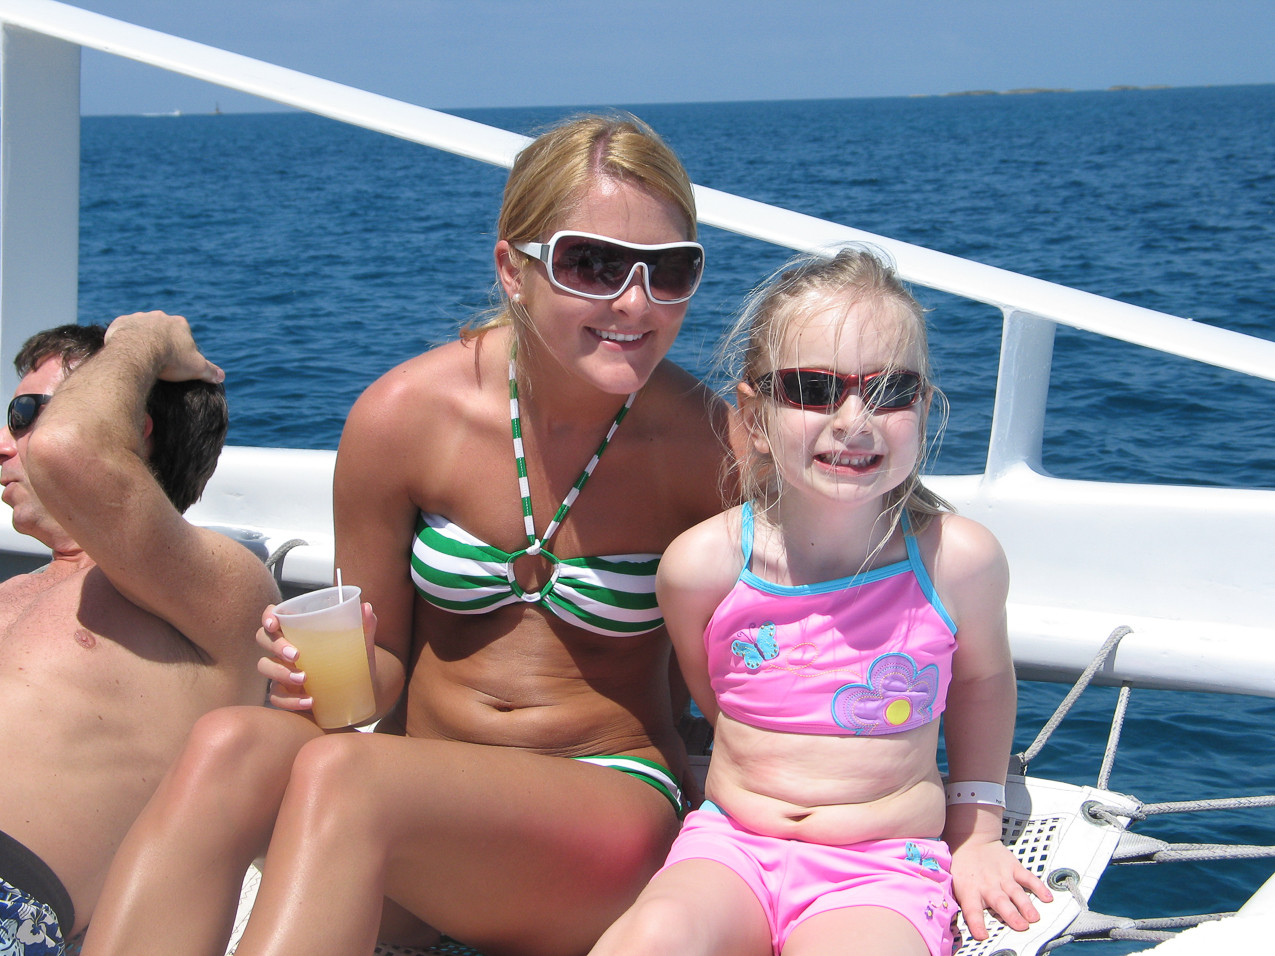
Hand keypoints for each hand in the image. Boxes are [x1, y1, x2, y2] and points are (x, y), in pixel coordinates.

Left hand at [105, 311, 224, 383]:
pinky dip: (124, 338)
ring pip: (142, 328)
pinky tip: (126, 351)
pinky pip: (123, 329)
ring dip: (142, 339)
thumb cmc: (171, 359)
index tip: (176, 360)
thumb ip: (210, 371)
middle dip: (161, 341)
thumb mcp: (196, 367)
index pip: (183, 334)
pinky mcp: (121, 322)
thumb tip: (221, 376)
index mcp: (180, 323)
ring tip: (140, 357)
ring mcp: (139, 317)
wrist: (138, 352)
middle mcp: (160, 316)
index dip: (181, 348)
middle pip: (162, 329)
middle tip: (158, 359)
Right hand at [255, 601, 378, 715]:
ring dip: (280, 672)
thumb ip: (365, 627)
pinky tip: (308, 701)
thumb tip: (367, 607)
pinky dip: (290, 700)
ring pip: (265, 666)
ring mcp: (282, 670)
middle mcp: (285, 648)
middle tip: (296, 654)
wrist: (360, 695)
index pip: (275, 616)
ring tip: (304, 678)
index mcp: (299, 630)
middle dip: (275, 645)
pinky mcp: (285, 694)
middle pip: (264, 639)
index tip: (274, 624)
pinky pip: (276, 697)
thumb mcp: (362, 646)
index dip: (268, 617)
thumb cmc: (355, 663)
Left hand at [950, 837, 1052, 939]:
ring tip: (1034, 917)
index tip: (982, 936)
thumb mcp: (954, 884)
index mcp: (970, 891)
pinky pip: (1027, 877)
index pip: (972, 910)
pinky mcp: (1013, 867)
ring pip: (1015, 892)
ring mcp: (1002, 876)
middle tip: (1021, 926)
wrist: (970, 839)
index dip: (976, 923)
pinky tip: (1047, 897)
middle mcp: (987, 885)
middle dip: (1011, 915)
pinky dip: (1039, 887)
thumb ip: (960, 902)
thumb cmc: (962, 867)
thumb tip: (955, 923)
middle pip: (1000, 902)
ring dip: (1025, 905)